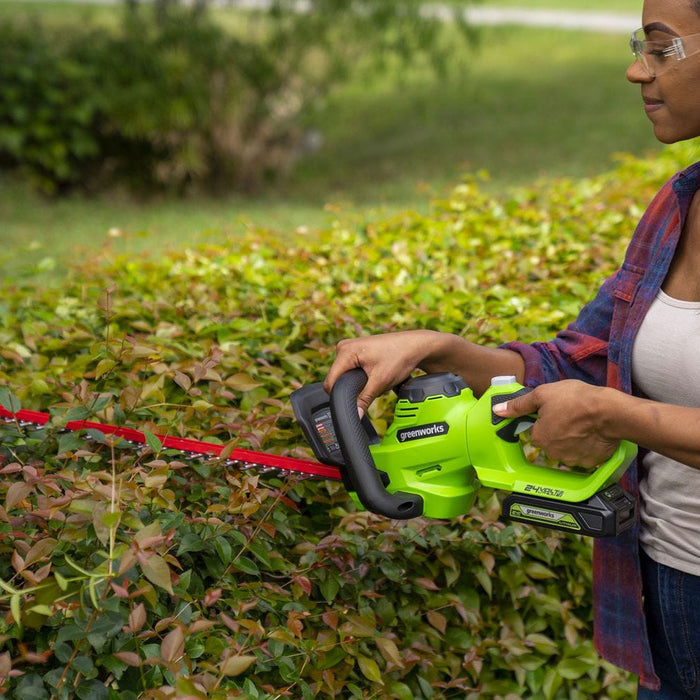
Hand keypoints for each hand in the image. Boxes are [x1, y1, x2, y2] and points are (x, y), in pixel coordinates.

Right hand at [323, 331, 441, 416]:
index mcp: (345, 351)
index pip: (330, 381)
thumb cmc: (400, 357)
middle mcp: (344, 347)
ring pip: (345, 375)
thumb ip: (364, 400)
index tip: (353, 402)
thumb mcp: (380, 382)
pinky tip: (375, 373)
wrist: (415, 346)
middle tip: (371, 386)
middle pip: (338, 378)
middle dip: (352, 388)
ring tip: (376, 377)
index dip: (339, 395)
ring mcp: (350, 348)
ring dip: (358, 382)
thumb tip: (355, 416)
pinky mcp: (357, 351)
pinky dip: (362, 376)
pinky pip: (352, 369)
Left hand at [492, 380, 619, 467]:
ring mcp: (573, 460)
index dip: (545, 418)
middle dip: (559, 429)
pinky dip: (588, 446)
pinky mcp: (590, 462)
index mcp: (539, 437)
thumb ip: (519, 404)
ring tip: (584, 423)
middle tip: (571, 415)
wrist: (610, 411)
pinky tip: (593, 433)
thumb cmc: (576, 400)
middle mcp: (553, 453)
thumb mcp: (542, 394)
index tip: (556, 410)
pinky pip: (585, 454)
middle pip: (552, 441)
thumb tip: (498, 410)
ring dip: (573, 439)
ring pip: (568, 448)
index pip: (536, 429)